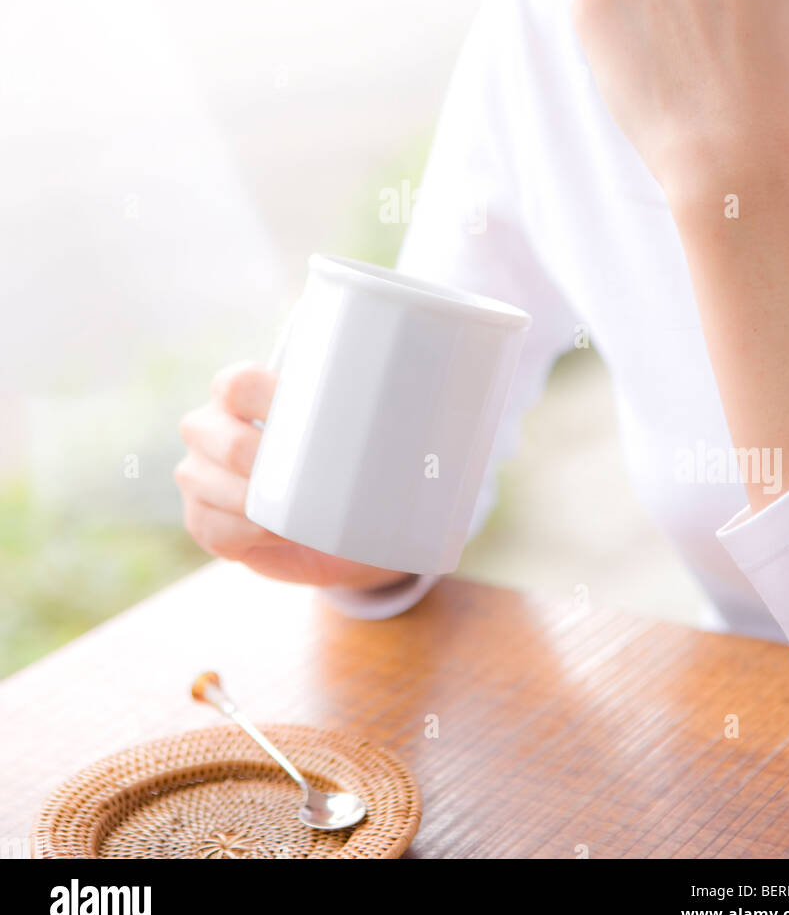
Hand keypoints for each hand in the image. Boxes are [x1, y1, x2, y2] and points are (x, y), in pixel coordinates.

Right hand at [174, 361, 410, 590]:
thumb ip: (396, 402)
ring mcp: (199, 476)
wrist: (342, 530)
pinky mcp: (203, 521)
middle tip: (299, 471)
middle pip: (208, 429)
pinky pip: (210, 528)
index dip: (258, 391)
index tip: (294, 405)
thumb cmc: (353, 465)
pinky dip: (242, 532)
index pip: (234, 382)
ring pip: (202, 481)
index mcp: (240, 392)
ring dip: (246, 497)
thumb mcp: (367, 429)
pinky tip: (269, 531)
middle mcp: (209, 428)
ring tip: (288, 509)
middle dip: (249, 452)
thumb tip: (463, 392)